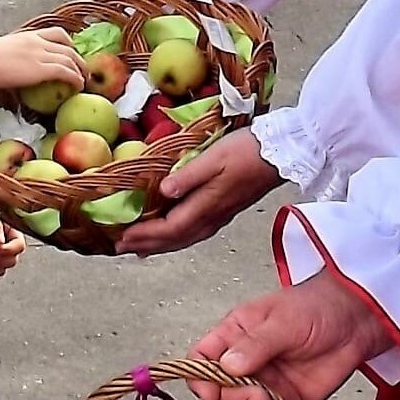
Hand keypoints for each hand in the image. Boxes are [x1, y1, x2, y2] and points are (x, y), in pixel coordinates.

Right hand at [0, 28, 84, 90]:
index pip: (56, 33)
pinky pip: (66, 72)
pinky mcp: (42, 68)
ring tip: (84, 80)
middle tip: (82, 69)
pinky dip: (76, 79)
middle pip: (68, 47)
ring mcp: (41, 54)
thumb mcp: (0, 51)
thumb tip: (8, 67)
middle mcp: (37, 42)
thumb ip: (10, 55)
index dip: (69, 43)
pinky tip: (78, 86)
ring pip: (70, 59)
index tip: (72, 51)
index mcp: (27, 35)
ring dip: (80, 70)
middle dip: (79, 58)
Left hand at [116, 128, 282, 255]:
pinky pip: (192, 233)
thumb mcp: (214, 157)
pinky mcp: (223, 211)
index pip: (168, 229)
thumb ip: (188, 176)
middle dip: (145, 244)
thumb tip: (163, 190)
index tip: (121, 235)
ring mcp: (218, 217)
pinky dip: (174, 238)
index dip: (144, 234)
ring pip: (183, 239)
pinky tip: (169, 236)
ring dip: (158, 245)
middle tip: (119, 246)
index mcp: (206, 207)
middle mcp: (211, 218)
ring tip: (137, 247)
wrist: (280, 153)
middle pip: (173, 240)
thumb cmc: (247, 151)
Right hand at [189, 270, 394, 399]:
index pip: (202, 360)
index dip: (201, 379)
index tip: (211, 392)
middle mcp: (246, 363)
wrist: (357, 321)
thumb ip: (256, 344)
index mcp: (235, 335)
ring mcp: (266, 385)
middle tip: (261, 399)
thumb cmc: (317, 306)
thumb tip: (227, 365)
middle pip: (223, 393)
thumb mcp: (284, 319)